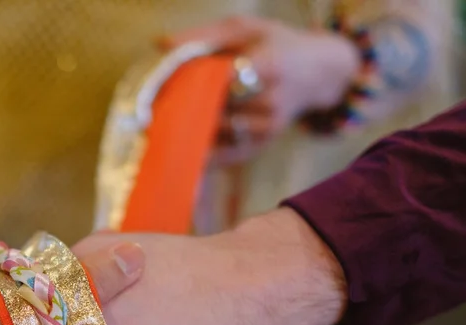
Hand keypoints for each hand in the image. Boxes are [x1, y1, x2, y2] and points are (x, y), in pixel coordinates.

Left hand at [160, 16, 359, 163]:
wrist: (319, 73)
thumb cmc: (276, 44)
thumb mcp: (246, 28)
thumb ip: (204, 35)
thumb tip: (160, 44)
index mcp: (269, 66)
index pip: (223, 80)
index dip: (190, 85)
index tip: (158, 87)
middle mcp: (271, 102)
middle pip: (216, 111)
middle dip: (183, 111)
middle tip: (147, 113)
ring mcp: (267, 128)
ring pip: (218, 135)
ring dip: (188, 133)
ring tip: (156, 129)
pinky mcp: (261, 146)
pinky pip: (225, 156)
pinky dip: (200, 155)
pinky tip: (178, 151)